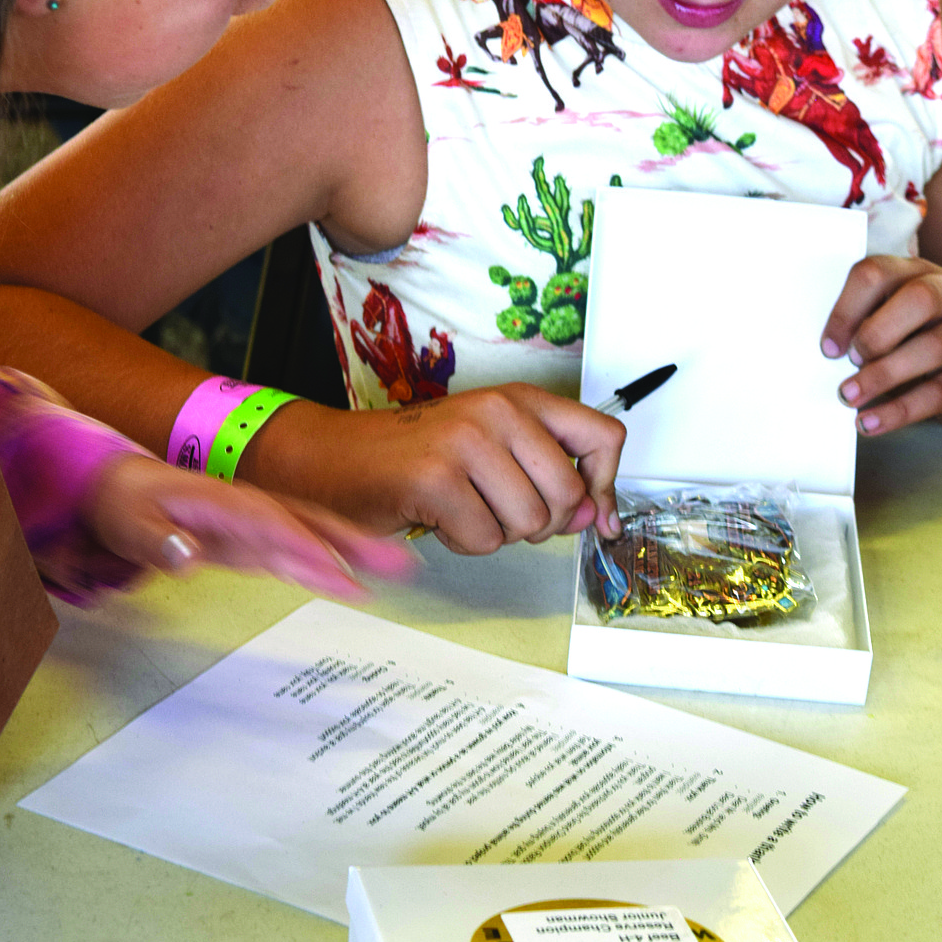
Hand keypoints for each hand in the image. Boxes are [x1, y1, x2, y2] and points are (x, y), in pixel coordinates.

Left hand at [82, 455, 414, 594]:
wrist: (109, 484)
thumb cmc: (117, 499)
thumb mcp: (123, 517)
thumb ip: (153, 537)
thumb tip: (186, 559)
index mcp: (219, 500)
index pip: (272, 524)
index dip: (308, 547)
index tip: (342, 573)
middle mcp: (244, 507)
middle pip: (310, 522)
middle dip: (356, 544)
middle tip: (401, 565)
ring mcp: (249, 522)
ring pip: (311, 534)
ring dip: (353, 551)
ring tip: (398, 569)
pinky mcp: (246, 539)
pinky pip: (294, 548)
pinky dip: (323, 562)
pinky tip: (348, 580)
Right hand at [294, 384, 625, 554]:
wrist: (336, 458)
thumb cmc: (417, 456)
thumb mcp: (493, 448)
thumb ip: (547, 474)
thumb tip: (596, 516)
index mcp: (520, 399)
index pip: (603, 437)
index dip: (605, 486)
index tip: (594, 515)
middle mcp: (498, 411)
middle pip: (569, 495)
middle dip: (540, 523)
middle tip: (498, 511)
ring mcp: (466, 441)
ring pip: (529, 523)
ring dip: (496, 533)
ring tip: (463, 507)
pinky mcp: (436, 478)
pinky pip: (485, 540)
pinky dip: (463, 542)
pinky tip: (439, 517)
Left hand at [820, 255, 941, 435]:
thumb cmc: (922, 340)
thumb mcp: (897, 319)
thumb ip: (867, 320)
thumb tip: (828, 350)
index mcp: (919, 273)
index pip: (879, 272)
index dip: (847, 308)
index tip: (828, 345)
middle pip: (919, 299)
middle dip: (876, 331)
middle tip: (849, 360)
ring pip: (932, 347)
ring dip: (882, 374)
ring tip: (850, 395)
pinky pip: (937, 393)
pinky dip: (898, 411)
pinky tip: (870, 422)